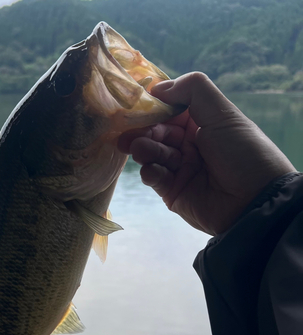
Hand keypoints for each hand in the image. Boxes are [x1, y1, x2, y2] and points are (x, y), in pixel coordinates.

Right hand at [118, 72, 295, 234]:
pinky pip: (154, 177)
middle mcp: (189, 143)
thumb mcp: (223, 113)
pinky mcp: (172, 191)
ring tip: (139, 150)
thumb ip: (192, 89)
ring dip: (144, 149)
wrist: (254, 200)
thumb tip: (156, 87)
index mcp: (202, 122)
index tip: (135, 106)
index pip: (169, 109)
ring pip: (152, 153)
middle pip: (156, 131)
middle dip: (143, 130)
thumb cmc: (242, 151)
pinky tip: (153, 171)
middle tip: (128, 133)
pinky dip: (150, 171)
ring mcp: (179, 168)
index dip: (153, 107)